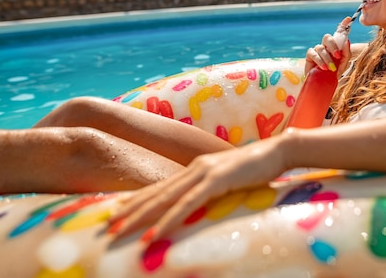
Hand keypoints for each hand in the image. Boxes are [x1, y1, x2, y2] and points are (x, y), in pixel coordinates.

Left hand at [107, 138, 286, 241]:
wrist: (280, 150)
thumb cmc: (259, 168)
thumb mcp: (231, 180)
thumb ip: (215, 189)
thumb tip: (205, 202)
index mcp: (196, 168)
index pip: (160, 185)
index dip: (136, 199)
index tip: (115, 210)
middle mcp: (195, 168)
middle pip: (155, 192)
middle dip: (129, 210)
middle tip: (106, 225)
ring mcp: (205, 172)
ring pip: (165, 198)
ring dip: (139, 217)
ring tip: (118, 231)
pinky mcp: (218, 180)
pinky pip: (188, 204)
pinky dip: (169, 220)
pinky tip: (154, 234)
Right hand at [305, 17, 351, 75]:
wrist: (324, 84)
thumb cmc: (334, 73)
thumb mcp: (343, 64)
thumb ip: (346, 52)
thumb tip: (346, 41)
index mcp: (335, 46)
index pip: (338, 33)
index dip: (342, 25)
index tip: (348, 19)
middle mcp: (325, 45)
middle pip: (327, 37)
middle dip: (333, 45)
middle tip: (337, 55)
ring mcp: (317, 50)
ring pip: (321, 48)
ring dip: (327, 58)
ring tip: (331, 68)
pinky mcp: (310, 56)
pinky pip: (313, 54)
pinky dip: (320, 61)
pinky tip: (324, 68)